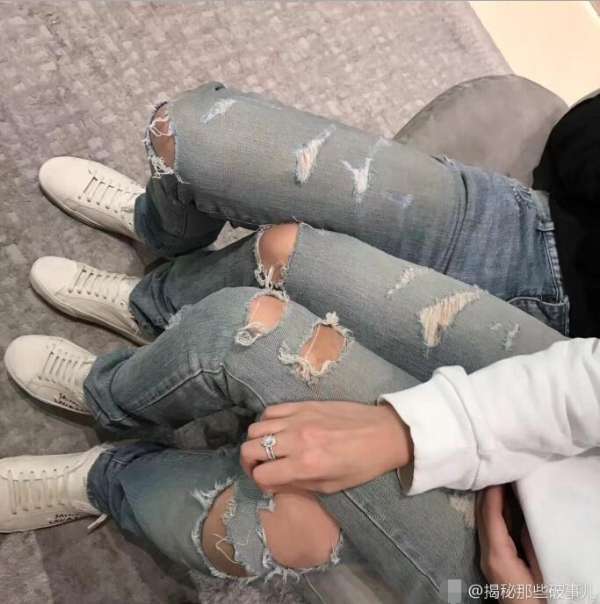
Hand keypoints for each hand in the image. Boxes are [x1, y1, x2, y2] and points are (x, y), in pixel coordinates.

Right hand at [240, 401, 412, 493]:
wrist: (383, 433)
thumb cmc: (361, 465)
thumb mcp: (331, 486)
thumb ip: (297, 485)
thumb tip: (272, 482)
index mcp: (305, 465)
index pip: (261, 474)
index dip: (260, 482)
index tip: (267, 483)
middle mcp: (296, 440)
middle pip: (250, 449)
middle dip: (249, 462)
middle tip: (261, 466)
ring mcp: (298, 419)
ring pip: (256, 428)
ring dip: (257, 441)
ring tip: (269, 447)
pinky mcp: (303, 404)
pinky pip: (271, 411)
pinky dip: (267, 422)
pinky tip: (278, 430)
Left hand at [477, 485, 544, 602]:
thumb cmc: (537, 599)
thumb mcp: (541, 572)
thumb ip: (531, 544)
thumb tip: (526, 516)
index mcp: (497, 555)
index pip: (489, 516)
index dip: (492, 494)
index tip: (496, 474)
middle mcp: (485, 555)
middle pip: (481, 516)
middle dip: (487, 492)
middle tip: (495, 470)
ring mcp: (485, 559)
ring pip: (482, 522)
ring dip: (488, 502)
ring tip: (496, 481)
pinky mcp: (490, 562)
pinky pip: (487, 531)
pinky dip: (491, 514)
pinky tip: (499, 505)